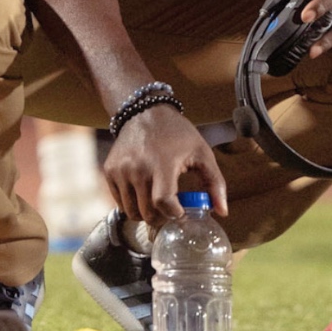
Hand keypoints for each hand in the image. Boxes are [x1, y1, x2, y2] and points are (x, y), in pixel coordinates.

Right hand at [104, 107, 227, 227]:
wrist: (144, 112)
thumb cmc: (177, 134)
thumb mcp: (202, 153)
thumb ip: (215, 183)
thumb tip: (222, 212)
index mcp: (162, 164)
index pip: (163, 203)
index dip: (174, 214)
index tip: (182, 213)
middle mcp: (137, 168)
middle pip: (147, 213)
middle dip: (161, 218)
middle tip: (171, 211)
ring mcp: (120, 170)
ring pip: (131, 212)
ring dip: (146, 214)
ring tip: (157, 204)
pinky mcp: (109, 171)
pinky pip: (119, 202)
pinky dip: (131, 205)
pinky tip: (143, 194)